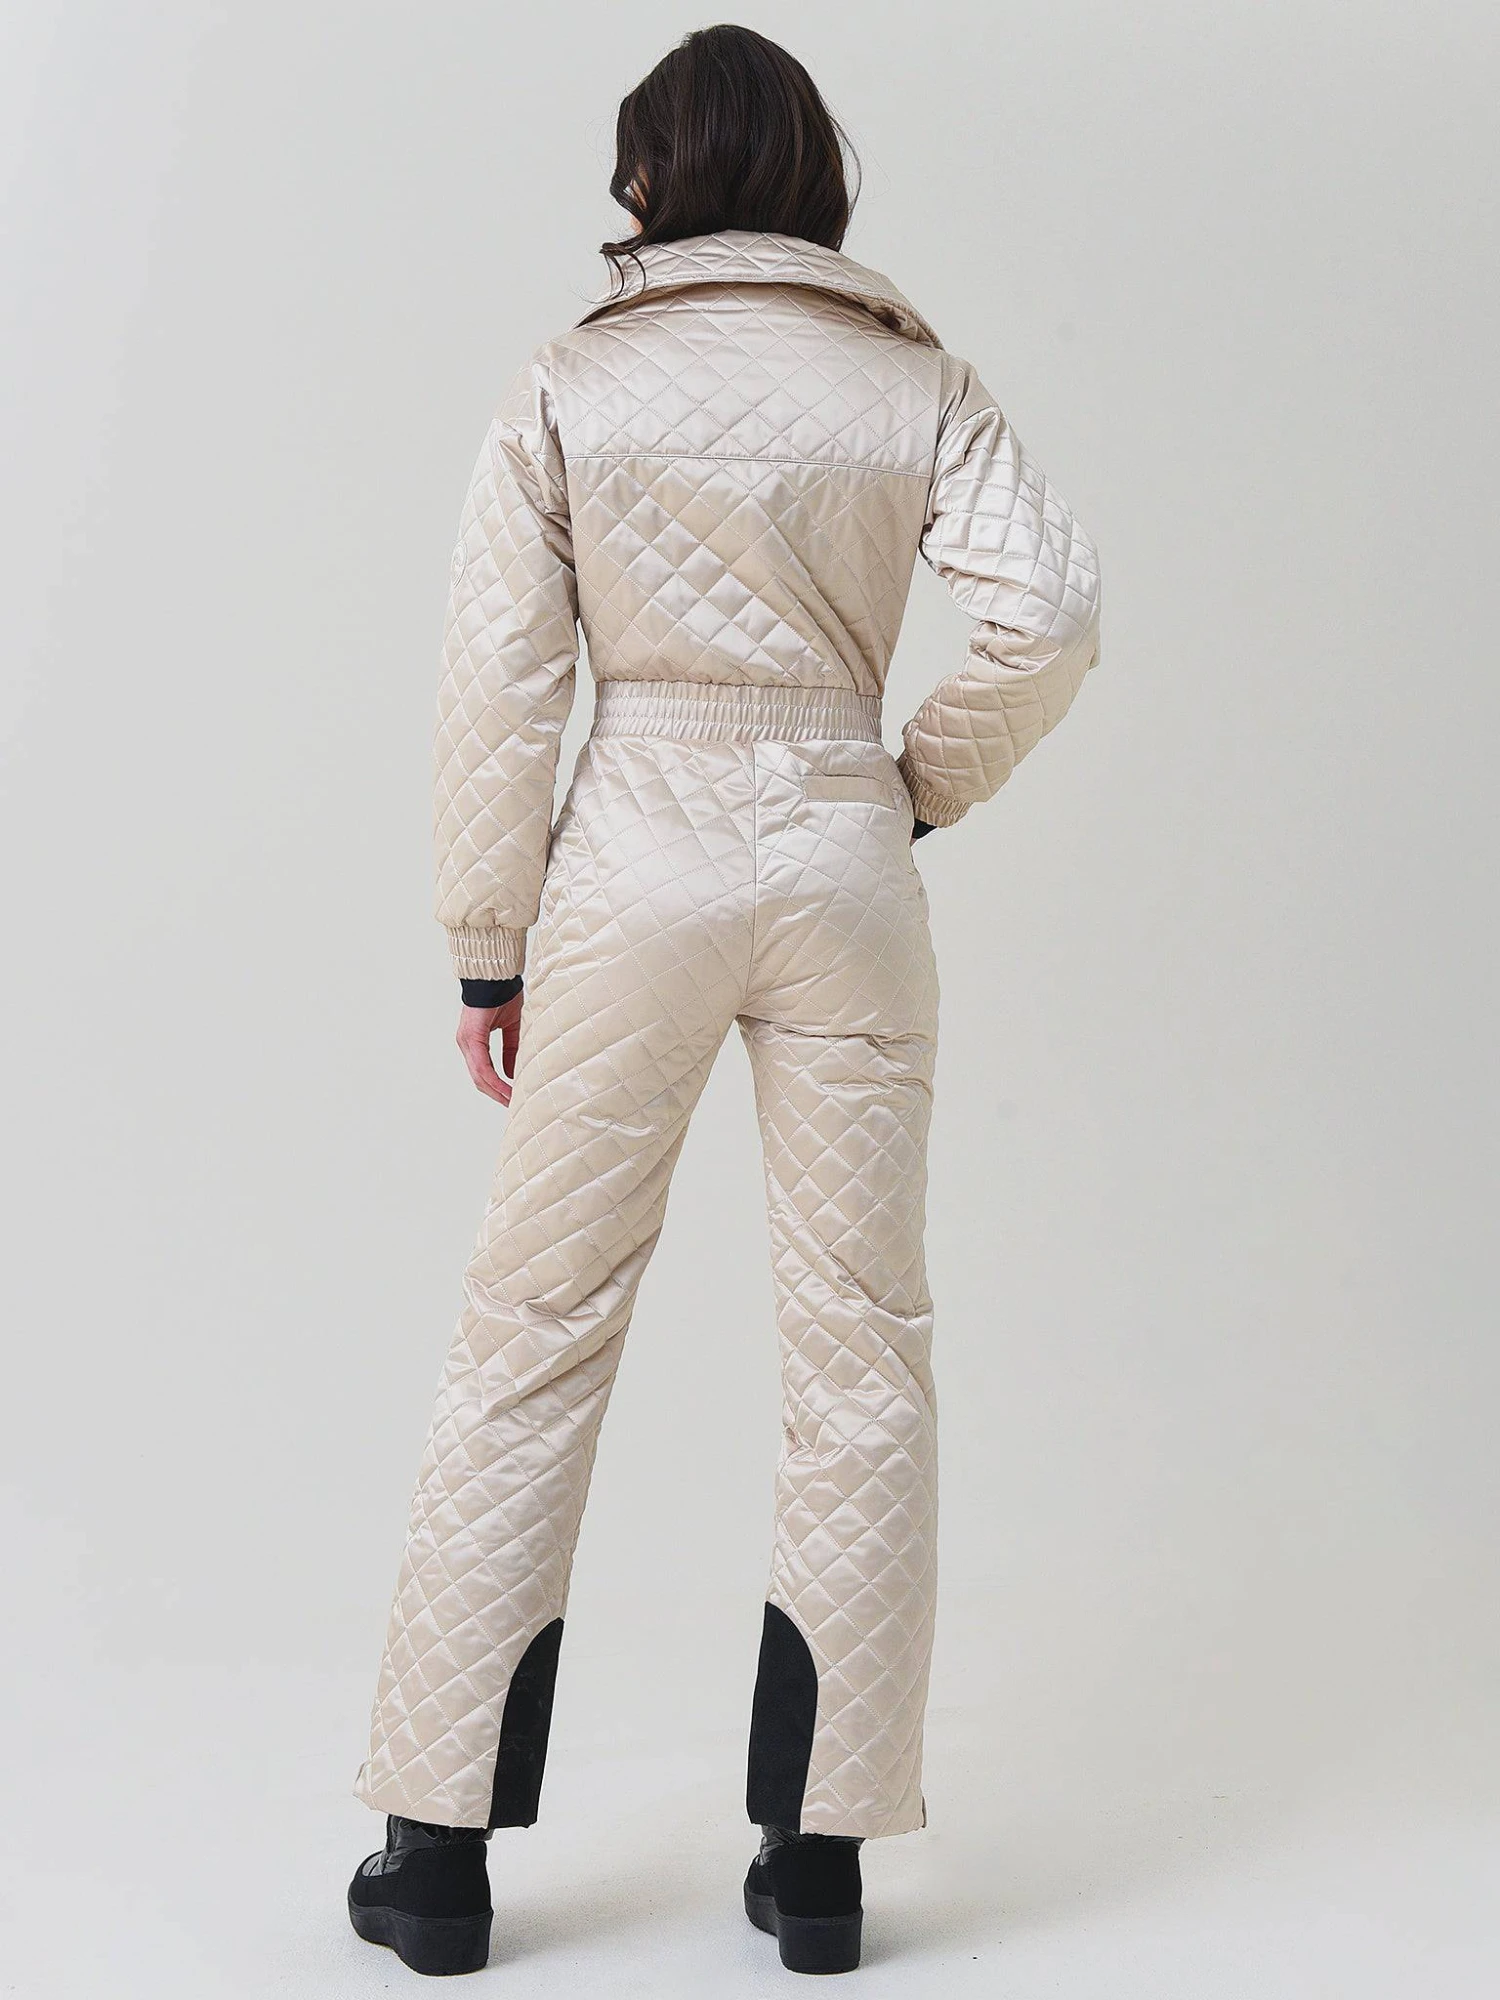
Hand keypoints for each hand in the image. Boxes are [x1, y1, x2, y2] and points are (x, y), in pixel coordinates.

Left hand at [456, 990, 522, 1105]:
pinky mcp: (471, 1038)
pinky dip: (495, 1080)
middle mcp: (466, 1044)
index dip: (496, 1087)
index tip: (511, 1098)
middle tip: (512, 1106)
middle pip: (479, 1079)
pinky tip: (507, 1088)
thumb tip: (511, 1073)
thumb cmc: (503, 996)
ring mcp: (466, 1042)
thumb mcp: (511, 1028)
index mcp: (474, 1042)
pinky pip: (483, 1066)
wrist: (497, 976)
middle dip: (496, 1095)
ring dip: (496, 1091)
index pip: (483, 1072)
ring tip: (511, 1102)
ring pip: (479, 1076)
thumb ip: (511, 1050)